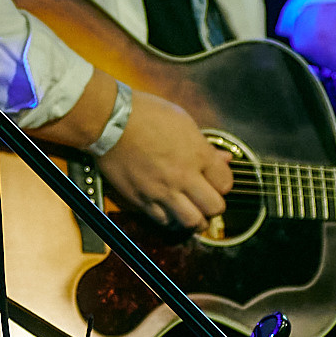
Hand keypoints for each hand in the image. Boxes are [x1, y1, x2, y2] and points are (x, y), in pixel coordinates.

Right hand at [97, 91, 233, 232]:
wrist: (110, 121)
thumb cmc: (145, 114)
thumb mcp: (183, 122)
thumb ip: (206, 146)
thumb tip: (224, 159)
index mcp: (197, 154)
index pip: (226, 183)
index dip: (223, 184)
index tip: (215, 181)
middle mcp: (183, 176)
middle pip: (214, 208)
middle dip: (214, 206)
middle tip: (207, 200)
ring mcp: (162, 190)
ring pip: (192, 222)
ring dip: (196, 219)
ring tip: (192, 212)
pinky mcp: (142, 199)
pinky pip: (164, 221)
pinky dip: (171, 220)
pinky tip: (170, 211)